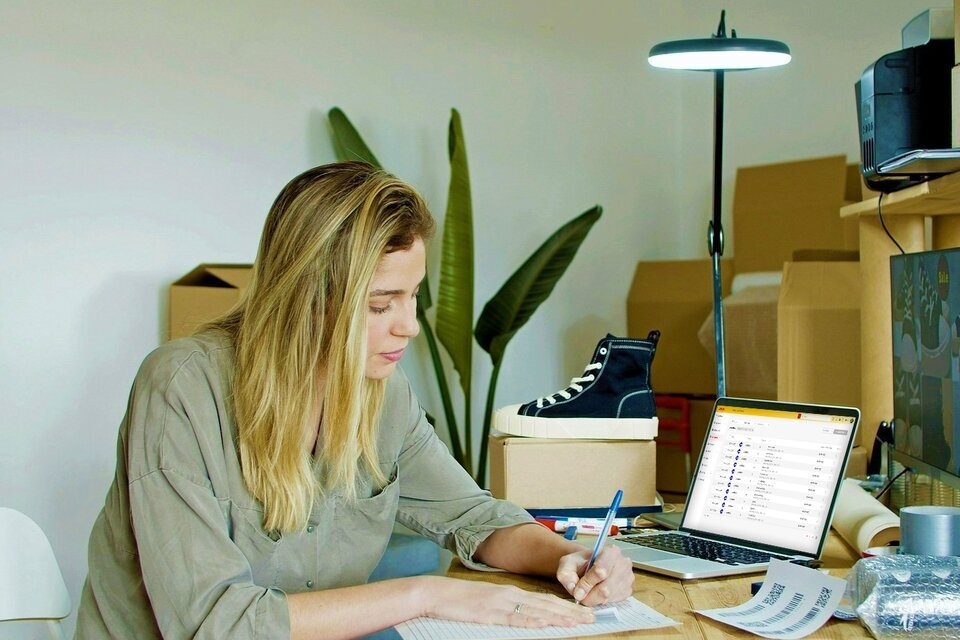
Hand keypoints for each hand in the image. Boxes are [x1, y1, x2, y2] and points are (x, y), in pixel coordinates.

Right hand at [419, 576, 594, 627]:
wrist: (439, 594)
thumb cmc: (461, 601)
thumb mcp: (489, 602)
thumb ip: (507, 608)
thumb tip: (527, 617)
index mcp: (511, 592)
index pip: (545, 600)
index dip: (566, 606)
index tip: (583, 612)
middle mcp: (511, 595)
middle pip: (547, 604)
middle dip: (571, 611)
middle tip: (591, 616)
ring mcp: (502, 604)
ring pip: (537, 611)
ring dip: (560, 617)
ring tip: (578, 622)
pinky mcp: (492, 614)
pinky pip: (516, 619)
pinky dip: (533, 621)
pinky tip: (546, 624)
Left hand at [556, 545, 632, 605]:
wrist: (589, 565)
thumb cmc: (580, 563)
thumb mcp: (567, 563)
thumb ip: (566, 574)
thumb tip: (574, 589)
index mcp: (610, 552)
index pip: (601, 571)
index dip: (587, 584)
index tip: (577, 591)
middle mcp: (623, 563)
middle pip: (606, 588)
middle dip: (589, 595)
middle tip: (580, 595)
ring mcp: (628, 578)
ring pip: (609, 597)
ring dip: (594, 599)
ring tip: (587, 591)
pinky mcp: (628, 590)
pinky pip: (613, 602)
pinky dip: (601, 601)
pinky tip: (596, 592)